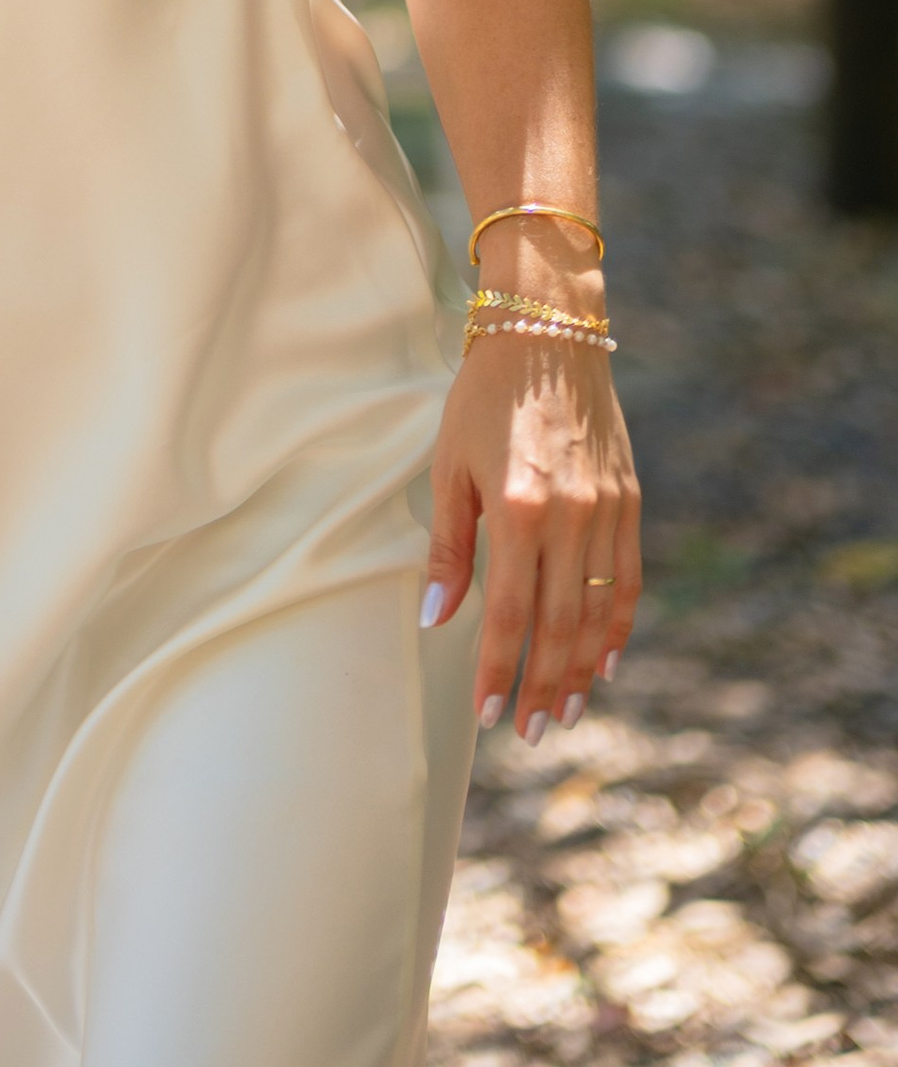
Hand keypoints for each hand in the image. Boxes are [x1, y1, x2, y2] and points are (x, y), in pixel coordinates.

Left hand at [421, 340, 639, 740]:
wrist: (547, 334)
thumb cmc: (482, 398)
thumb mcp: (449, 465)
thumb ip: (447, 546)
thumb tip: (437, 618)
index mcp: (518, 510)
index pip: (509, 615)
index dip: (499, 670)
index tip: (488, 712)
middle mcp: (571, 519)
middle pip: (558, 628)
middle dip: (543, 687)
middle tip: (531, 732)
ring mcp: (607, 512)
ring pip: (598, 615)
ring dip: (583, 671)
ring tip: (567, 713)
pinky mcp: (630, 502)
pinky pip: (628, 582)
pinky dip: (619, 628)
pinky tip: (607, 663)